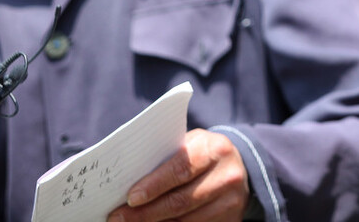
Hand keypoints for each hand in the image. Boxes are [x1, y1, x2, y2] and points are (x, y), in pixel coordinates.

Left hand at [108, 129, 248, 221]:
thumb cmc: (204, 154)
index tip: (130, 198)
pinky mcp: (232, 220)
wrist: (239, 167)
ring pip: (186, 221)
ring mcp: (231, 202)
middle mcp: (227, 176)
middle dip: (146, 212)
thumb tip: (130, 182)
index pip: (181, 169)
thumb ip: (168, 159)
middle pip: (181, 201)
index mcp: (215, 149)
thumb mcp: (192, 145)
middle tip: (119, 217)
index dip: (154, 185)